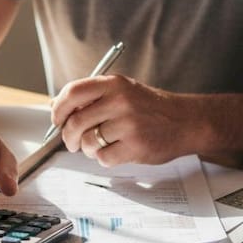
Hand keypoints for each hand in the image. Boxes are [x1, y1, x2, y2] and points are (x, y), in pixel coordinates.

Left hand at [51, 75, 193, 166]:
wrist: (186, 121)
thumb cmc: (151, 108)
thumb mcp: (124, 91)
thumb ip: (93, 97)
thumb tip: (57, 107)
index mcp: (114, 84)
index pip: (73, 92)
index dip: (58, 109)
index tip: (57, 120)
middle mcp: (120, 101)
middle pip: (76, 122)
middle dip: (69, 137)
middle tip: (72, 142)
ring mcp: (128, 124)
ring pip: (88, 143)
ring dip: (88, 149)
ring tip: (101, 145)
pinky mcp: (135, 147)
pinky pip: (103, 158)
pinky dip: (105, 158)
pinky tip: (117, 151)